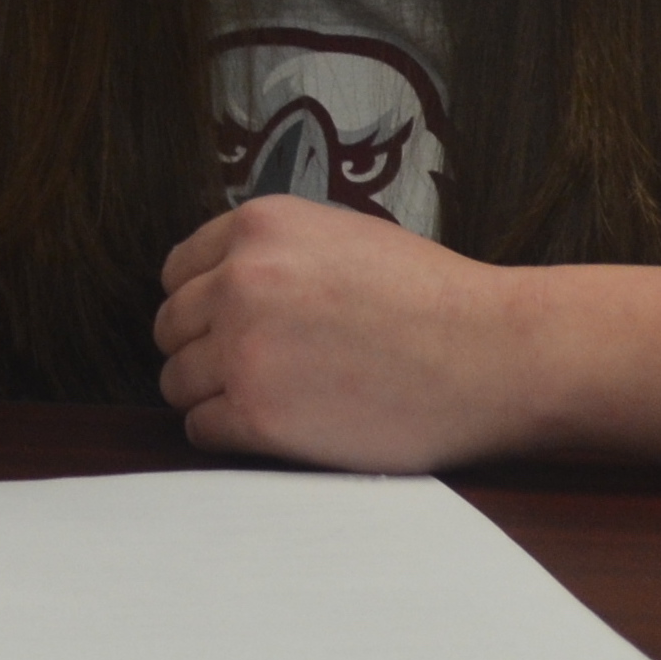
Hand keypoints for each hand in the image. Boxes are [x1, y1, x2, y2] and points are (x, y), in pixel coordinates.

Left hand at [155, 196, 532, 471]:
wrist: (489, 355)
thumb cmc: (430, 297)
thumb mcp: (342, 234)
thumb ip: (273, 250)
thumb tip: (213, 281)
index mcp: (259, 227)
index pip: (178, 270)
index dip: (202, 302)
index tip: (228, 324)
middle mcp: (239, 281)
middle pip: (170, 327)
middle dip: (203, 348)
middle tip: (252, 366)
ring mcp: (243, 349)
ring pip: (177, 380)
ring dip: (211, 393)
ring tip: (268, 397)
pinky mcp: (257, 415)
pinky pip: (200, 429)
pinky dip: (226, 432)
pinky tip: (272, 425)